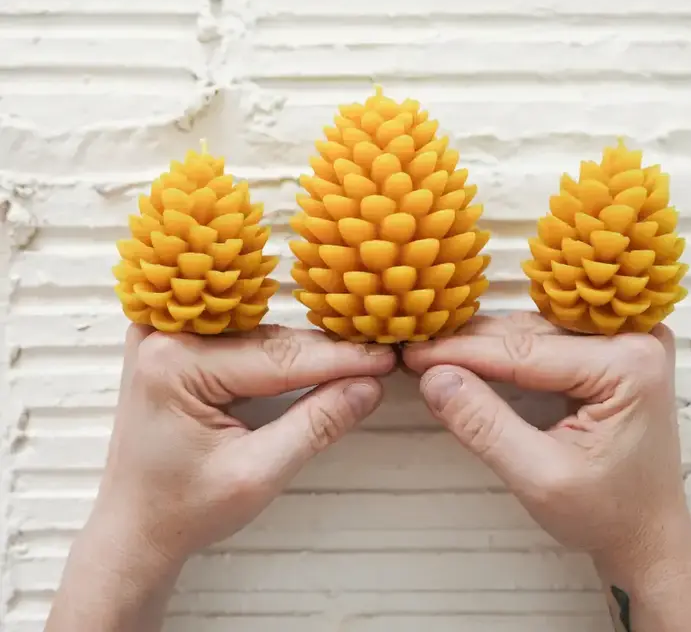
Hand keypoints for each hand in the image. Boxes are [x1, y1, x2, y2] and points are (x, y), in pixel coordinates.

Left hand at [45, 325, 394, 631]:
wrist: (133, 527)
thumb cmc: (181, 510)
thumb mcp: (257, 474)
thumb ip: (315, 425)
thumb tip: (367, 386)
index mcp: (175, 364)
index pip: (279, 356)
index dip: (339, 360)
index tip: (384, 359)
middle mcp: (165, 336)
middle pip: (270, 340)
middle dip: (327, 354)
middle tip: (379, 358)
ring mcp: (165, 335)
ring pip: (260, 336)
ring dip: (307, 350)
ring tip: (357, 358)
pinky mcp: (174, 343)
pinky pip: (242, 338)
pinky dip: (281, 351)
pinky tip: (315, 355)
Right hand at [404, 313, 690, 630]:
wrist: (649, 534)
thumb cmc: (607, 514)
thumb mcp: (539, 478)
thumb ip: (485, 425)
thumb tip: (433, 378)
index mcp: (629, 364)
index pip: (525, 349)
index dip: (462, 352)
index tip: (414, 355)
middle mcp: (635, 337)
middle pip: (529, 332)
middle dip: (469, 346)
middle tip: (416, 354)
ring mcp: (627, 339)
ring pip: (534, 330)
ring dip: (483, 344)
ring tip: (434, 354)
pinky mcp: (614, 349)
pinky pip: (548, 339)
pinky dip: (506, 350)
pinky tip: (470, 355)